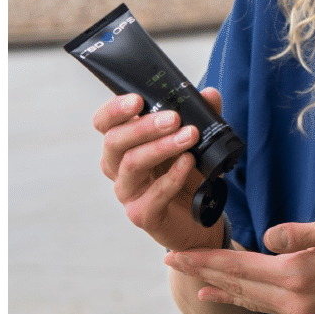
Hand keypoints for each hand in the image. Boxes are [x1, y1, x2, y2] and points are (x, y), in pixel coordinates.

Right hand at [92, 87, 227, 251]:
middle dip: (144, 126)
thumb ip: (202, 116)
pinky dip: (172, 177)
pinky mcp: (141, 214)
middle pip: (114, 141)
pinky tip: (188, 163)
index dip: (115, 110)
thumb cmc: (188, 174)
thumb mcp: (197, 140)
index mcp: (124, 143)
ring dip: (161, 147)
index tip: (138, 100)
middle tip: (174, 118)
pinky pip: (152, 195)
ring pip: (132, 164)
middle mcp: (118, 167)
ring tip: (190, 136)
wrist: (198, 218)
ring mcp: (127, 192)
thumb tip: (210, 94)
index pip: (104, 123)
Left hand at [163, 216, 314, 313]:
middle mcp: (293, 299)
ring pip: (245, 296)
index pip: (239, 266)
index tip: (175, 253)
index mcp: (298, 275)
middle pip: (235, 284)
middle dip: (200, 272)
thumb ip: (303, 233)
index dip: (205, 259)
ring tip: (187, 275)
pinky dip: (236, 296)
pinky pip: (260, 303)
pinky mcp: (305, 308)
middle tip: (168, 260)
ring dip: (214, 284)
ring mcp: (299, 308)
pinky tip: (221, 294)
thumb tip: (268, 236)